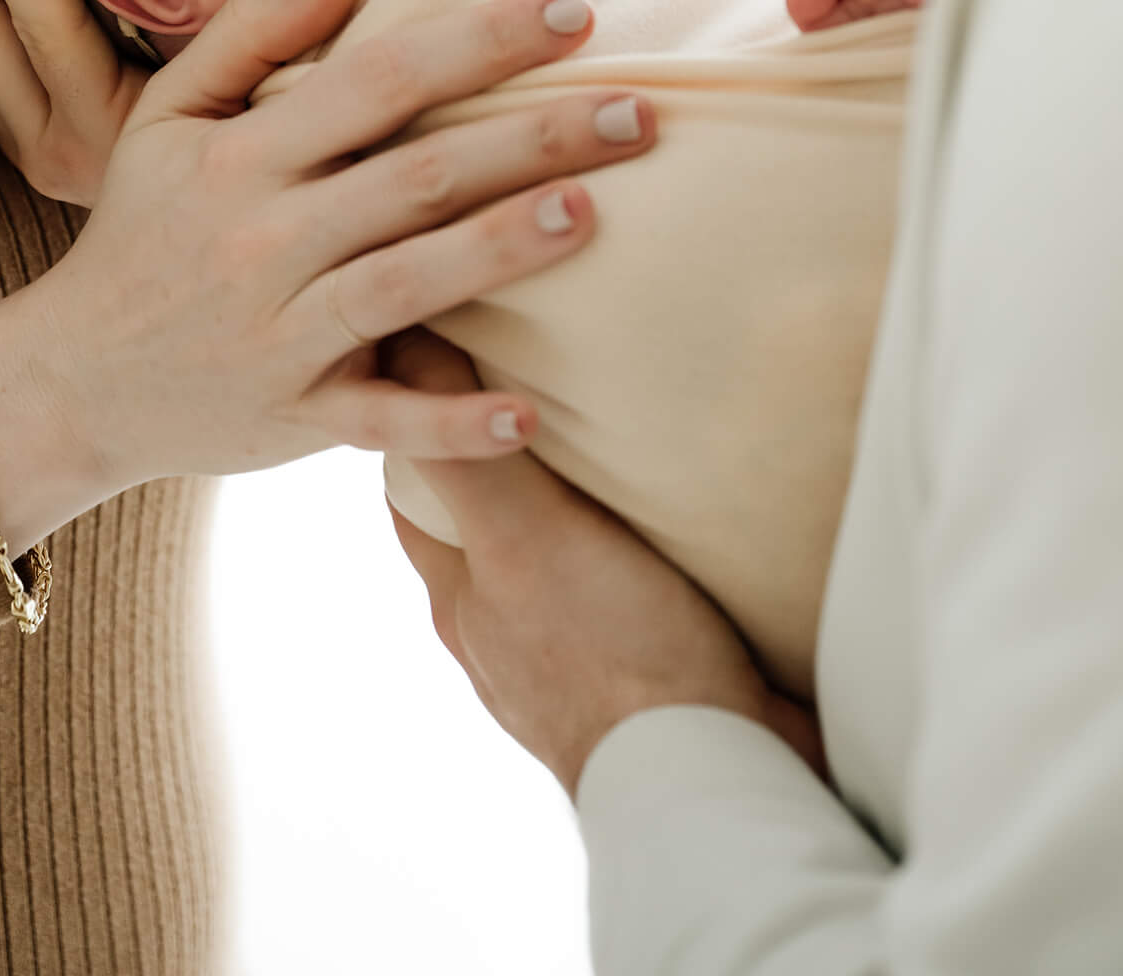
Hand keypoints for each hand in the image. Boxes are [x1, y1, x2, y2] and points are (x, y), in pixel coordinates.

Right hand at [0, 0, 659, 550]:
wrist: (67, 384)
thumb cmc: (140, 232)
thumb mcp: (166, 118)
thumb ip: (251, 34)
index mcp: (243, 156)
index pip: (381, 77)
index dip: (479, 39)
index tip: (575, 9)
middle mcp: (264, 238)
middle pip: (417, 176)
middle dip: (532, 139)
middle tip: (641, 111)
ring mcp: (281, 333)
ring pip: (407, 284)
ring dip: (501, 249)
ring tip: (593, 212)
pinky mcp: (295, 419)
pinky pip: (381, 422)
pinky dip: (451, 422)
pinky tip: (529, 412)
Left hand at [387, 331, 823, 800]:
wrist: (713, 772)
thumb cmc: (606, 653)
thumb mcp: (519, 534)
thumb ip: (467, 454)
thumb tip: (410, 351)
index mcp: (462, 598)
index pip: (415, 491)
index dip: (419, 421)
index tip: (444, 355)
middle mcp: (507, 632)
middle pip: (486, 523)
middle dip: (505, 458)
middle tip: (539, 380)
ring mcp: (577, 661)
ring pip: (561, 562)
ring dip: (581, 510)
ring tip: (622, 440)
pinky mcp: (649, 674)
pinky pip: (631, 595)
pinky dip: (642, 552)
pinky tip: (679, 520)